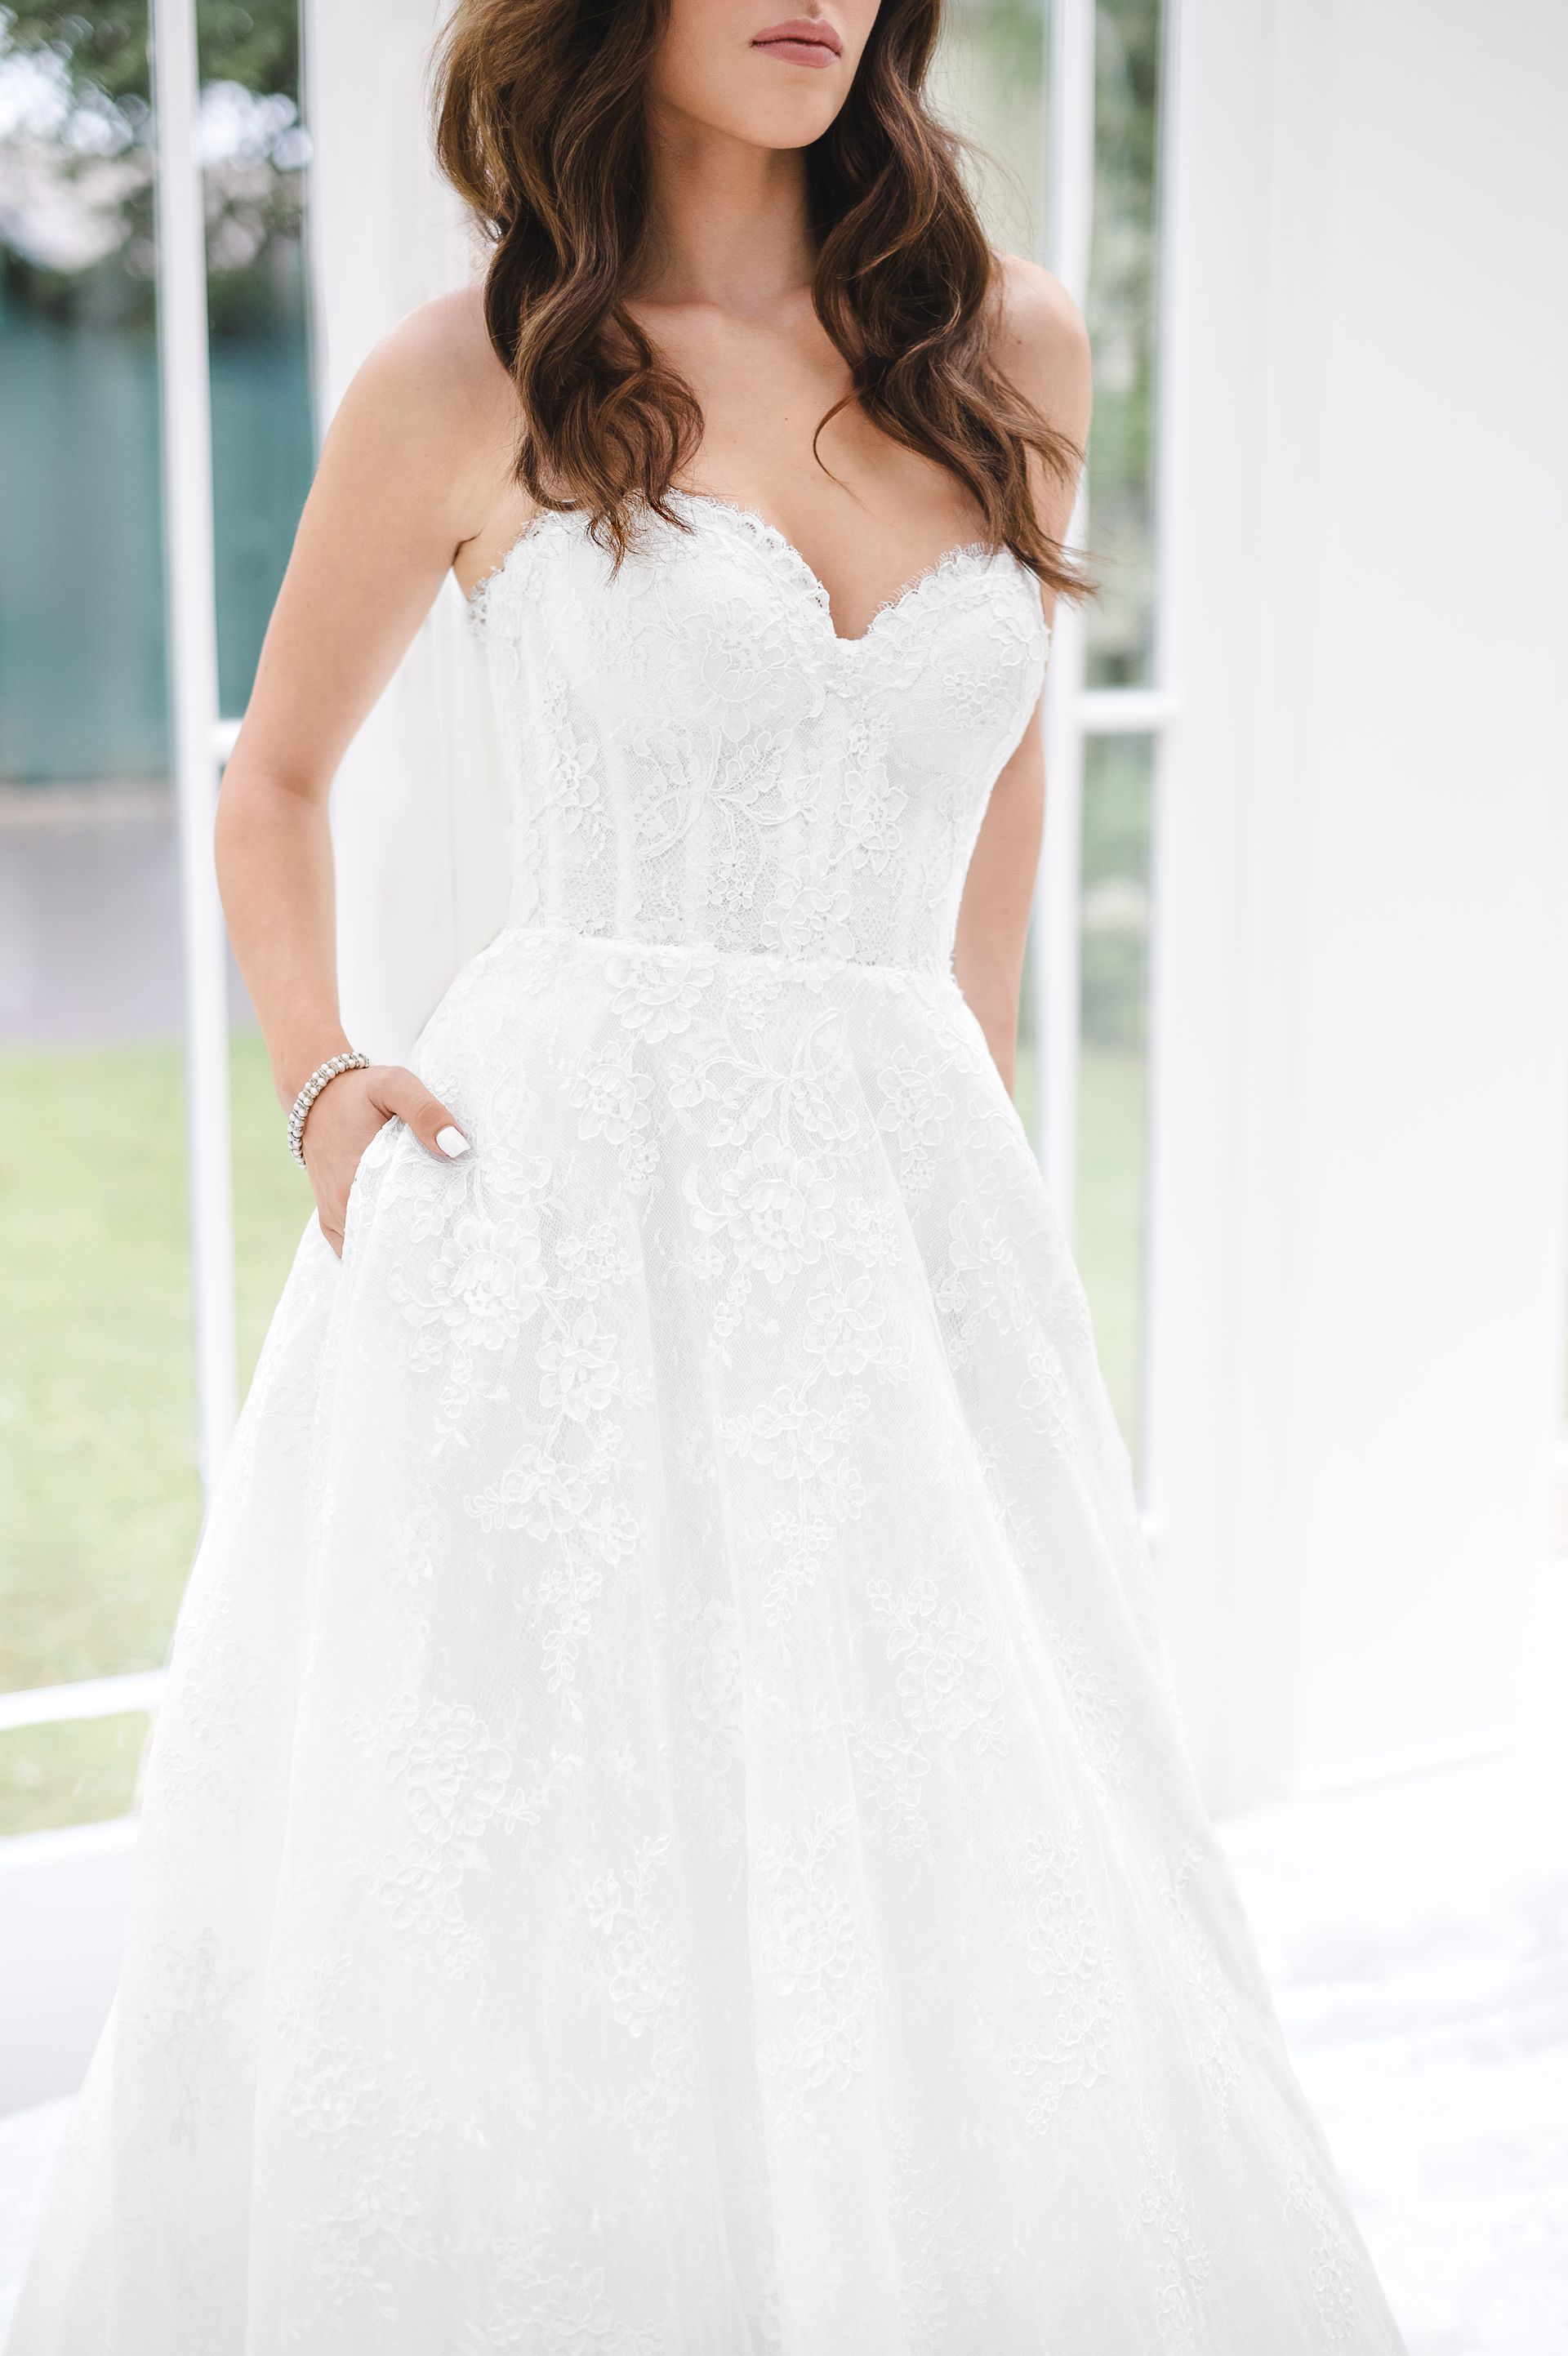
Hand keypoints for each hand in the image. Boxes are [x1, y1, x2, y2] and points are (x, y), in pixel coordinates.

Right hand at [301, 1063, 469, 1257]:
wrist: (314, 1093)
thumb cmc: (359, 1090)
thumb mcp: (396, 1086)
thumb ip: (427, 1112)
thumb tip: (457, 1146)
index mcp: (359, 1178)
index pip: (402, 1224)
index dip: (433, 1231)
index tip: (459, 1229)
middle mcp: (342, 1204)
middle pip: (388, 1242)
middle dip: (419, 1245)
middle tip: (452, 1239)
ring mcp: (333, 1214)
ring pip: (370, 1248)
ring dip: (398, 1247)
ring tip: (432, 1243)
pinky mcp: (329, 1215)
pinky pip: (353, 1245)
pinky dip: (375, 1246)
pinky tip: (402, 1240)